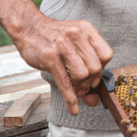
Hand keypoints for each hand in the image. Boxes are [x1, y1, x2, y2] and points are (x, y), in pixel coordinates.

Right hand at [0, 0, 112, 115]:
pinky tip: (73, 109)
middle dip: (91, 82)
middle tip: (82, 85)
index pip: (106, 55)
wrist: (29, 27)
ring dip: (80, 87)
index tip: (94, 75)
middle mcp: (77, 35)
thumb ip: (86, 67)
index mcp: (86, 30)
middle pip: (95, 67)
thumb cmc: (54, 37)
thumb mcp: (74, 44)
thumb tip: (94, 100)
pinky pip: (65, 82)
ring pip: (83, 75)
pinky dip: (70, 99)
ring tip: (74, 87)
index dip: (102, 69)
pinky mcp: (50, 57)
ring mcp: (63, 46)